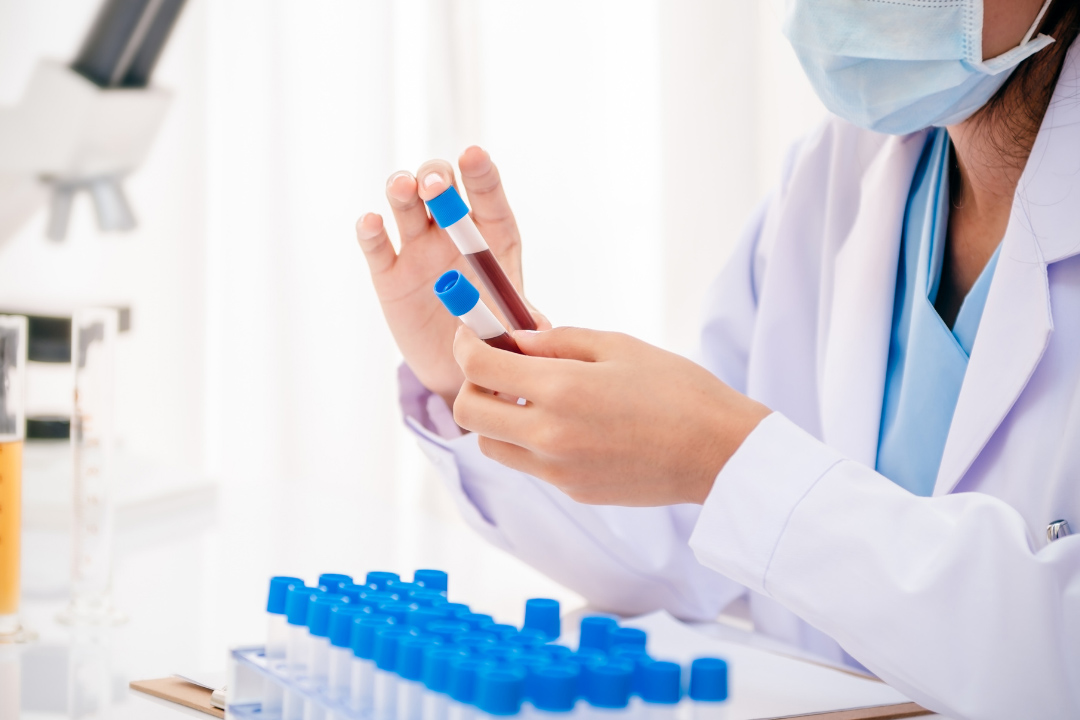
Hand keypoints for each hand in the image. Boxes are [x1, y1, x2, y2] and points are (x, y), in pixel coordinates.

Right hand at [355, 147, 546, 406]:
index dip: (481, 174)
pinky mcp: (389, 275)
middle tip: (435, 187)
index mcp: (491, 238)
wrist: (458, 368)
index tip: (474, 154)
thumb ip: (524, 322)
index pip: (487, 197)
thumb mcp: (515, 328)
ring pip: (405, 204)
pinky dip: (371, 231)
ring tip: (404, 188)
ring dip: (402, 189)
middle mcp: (452, 234)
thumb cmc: (495, 336)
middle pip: (440, 189)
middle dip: (436, 178)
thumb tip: (536, 325)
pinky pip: (376, 247)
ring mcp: (417, 250)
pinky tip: (372, 223)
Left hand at [451, 326, 770, 505]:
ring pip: (492, 444)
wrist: (719, 453)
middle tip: (495, 365)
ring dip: (496, 416)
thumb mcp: (618, 346)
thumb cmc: (678, 391)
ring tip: (531, 395)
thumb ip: (557, 341)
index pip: (479, 367)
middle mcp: (549, 435)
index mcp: (560, 389)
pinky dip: (530, 440)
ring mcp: (558, 471)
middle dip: (471, 383)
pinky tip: (568, 422)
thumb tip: (515, 340)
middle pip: (468, 413)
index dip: (465, 343)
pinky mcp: (573, 491)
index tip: (471, 333)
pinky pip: (529, 464)